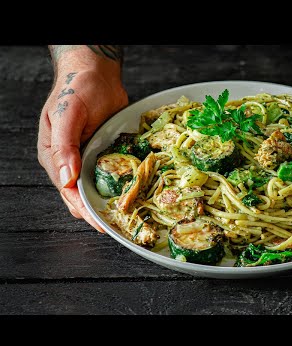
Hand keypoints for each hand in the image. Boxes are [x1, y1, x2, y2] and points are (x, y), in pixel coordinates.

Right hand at [38, 69, 127, 230]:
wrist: (97, 74)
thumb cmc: (77, 89)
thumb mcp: (67, 114)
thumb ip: (64, 146)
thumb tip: (67, 178)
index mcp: (55, 157)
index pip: (68, 192)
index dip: (84, 210)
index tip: (101, 224)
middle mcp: (72, 162)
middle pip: (84, 195)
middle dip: (100, 211)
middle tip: (122, 224)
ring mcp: (90, 158)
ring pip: (99, 187)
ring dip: (112, 200)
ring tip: (130, 215)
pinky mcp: (106, 152)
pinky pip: (114, 172)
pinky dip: (122, 183)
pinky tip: (136, 192)